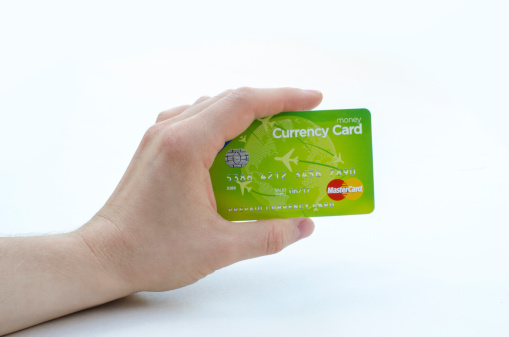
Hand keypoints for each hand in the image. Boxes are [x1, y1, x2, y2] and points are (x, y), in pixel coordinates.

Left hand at [76, 87, 322, 292]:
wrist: (102, 257)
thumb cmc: (151, 252)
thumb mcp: (219, 248)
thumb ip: (268, 235)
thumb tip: (304, 225)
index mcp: (187, 146)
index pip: (243, 104)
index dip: (284, 98)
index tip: (314, 99)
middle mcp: (170, 131)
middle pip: (229, 100)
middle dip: (271, 105)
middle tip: (301, 120)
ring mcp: (158, 137)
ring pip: (210, 107)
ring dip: (244, 113)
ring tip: (272, 132)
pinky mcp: (154, 148)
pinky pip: (193, 120)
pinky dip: (220, 124)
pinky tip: (232, 147)